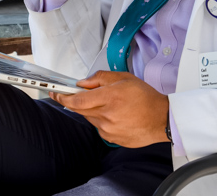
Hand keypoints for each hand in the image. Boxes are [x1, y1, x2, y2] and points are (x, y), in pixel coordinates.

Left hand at [51, 71, 169, 147]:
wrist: (162, 119)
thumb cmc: (146, 98)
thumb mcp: (124, 78)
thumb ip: (100, 78)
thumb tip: (83, 83)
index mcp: (109, 97)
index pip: (77, 100)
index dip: (63, 96)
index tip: (55, 92)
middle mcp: (107, 115)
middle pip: (79, 109)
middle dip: (74, 101)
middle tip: (74, 94)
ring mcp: (108, 130)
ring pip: (90, 118)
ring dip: (91, 110)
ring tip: (108, 103)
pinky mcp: (112, 139)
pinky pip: (99, 127)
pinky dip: (101, 119)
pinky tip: (115, 114)